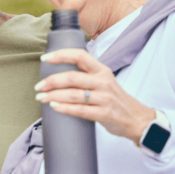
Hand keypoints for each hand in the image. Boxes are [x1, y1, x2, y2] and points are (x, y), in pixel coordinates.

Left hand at [35, 49, 155, 143]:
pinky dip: (65, 108)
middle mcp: (103, 82)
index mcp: (102, 70)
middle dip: (52, 81)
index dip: (61, 55)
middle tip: (38, 86)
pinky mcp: (105, 114)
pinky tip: (54, 106)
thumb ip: (86, 75)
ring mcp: (105, 98)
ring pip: (74, 94)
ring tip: (41, 98)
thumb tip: (58, 73)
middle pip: (73, 77)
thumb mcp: (104, 81)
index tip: (45, 58)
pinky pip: (80, 110)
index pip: (80, 55)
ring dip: (54, 95)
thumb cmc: (115, 99)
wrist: (135, 118)